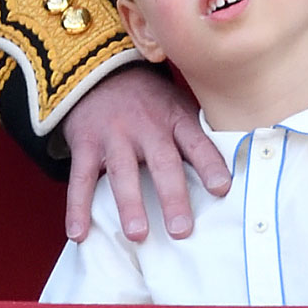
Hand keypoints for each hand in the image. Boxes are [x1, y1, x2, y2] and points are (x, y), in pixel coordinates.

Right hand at [61, 66, 230, 242]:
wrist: (102, 73)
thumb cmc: (152, 101)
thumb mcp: (179, 106)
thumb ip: (197, 136)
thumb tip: (229, 172)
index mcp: (176, 119)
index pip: (198, 144)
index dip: (210, 165)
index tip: (222, 189)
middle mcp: (147, 127)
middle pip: (163, 163)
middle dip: (172, 197)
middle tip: (181, 230)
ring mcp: (115, 136)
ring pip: (123, 173)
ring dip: (130, 205)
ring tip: (138, 234)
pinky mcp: (86, 144)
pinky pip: (81, 179)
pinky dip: (78, 208)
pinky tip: (80, 234)